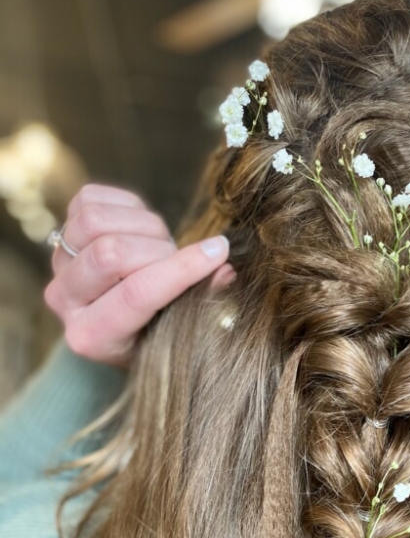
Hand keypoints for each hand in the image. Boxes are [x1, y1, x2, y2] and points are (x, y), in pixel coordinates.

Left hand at [44, 184, 234, 367]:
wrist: (117, 322)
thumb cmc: (155, 333)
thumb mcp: (177, 331)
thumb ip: (200, 302)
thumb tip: (225, 271)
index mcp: (94, 338)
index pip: (136, 295)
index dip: (181, 270)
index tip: (219, 251)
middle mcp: (64, 302)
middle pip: (111, 252)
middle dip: (160, 249)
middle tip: (177, 258)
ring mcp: (57, 264)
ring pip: (95, 221)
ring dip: (144, 226)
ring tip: (160, 246)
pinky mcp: (60, 231)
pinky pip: (90, 199)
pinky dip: (127, 206)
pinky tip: (141, 228)